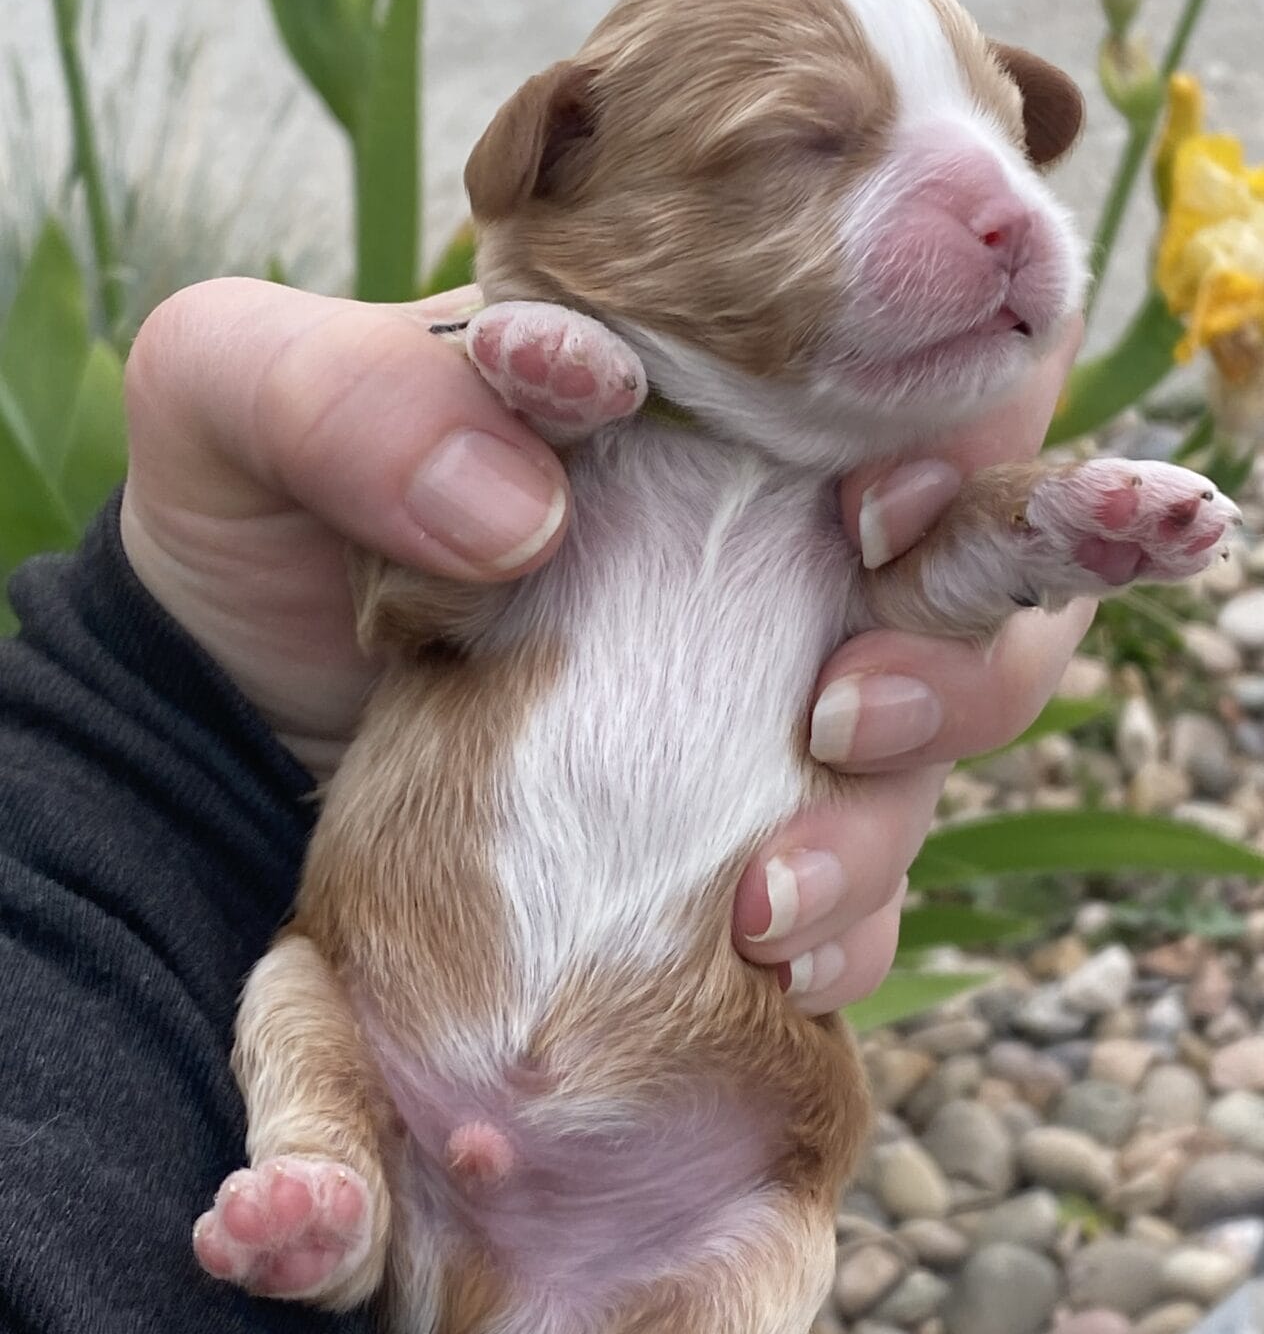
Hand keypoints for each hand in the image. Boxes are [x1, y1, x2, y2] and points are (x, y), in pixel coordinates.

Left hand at [121, 279, 1088, 1018]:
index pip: (908, 372)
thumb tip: (523, 513)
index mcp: (703, 397)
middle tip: (842, 715)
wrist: (212, 733)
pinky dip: (844, 933)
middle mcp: (770, 542)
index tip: (874, 511)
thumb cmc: (251, 535)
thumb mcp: (231, 405)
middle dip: (968, 657)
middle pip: (980, 579)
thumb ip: (348, 397)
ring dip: (891, 823)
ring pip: (942, 750)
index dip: (961, 432)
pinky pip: (865, 893)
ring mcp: (768, 696)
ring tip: (761, 898)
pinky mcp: (742, 830)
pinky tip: (763, 960)